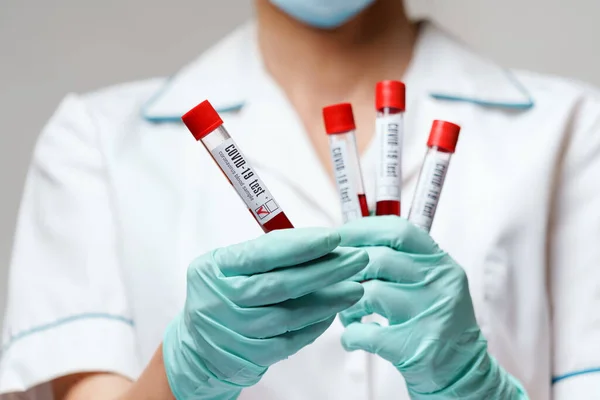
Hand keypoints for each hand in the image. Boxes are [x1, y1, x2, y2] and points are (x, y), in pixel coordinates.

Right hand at [162, 228, 367, 399]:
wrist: (199, 345)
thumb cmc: (224, 292)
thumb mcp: (230, 265)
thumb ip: (267, 252)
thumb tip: (320, 241)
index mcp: (214, 268)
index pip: (264, 254)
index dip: (302, 245)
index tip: (334, 238)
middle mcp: (219, 300)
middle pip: (282, 285)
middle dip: (325, 270)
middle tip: (357, 259)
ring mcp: (234, 331)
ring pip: (290, 315)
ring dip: (328, 301)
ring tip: (355, 288)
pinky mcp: (249, 356)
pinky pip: (290, 341)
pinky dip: (315, 326)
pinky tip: (333, 312)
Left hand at [337, 217, 527, 398]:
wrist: (461, 371)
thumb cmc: (431, 319)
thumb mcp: (430, 282)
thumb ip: (400, 260)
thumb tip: (349, 241)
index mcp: (441, 263)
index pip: (398, 231)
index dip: (362, 230)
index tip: (339, 239)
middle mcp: (440, 283)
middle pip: (378, 259)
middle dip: (347, 270)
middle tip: (335, 282)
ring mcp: (429, 314)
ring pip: (369, 292)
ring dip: (345, 303)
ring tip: (347, 313)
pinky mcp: (415, 346)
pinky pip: (365, 332)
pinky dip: (350, 335)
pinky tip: (353, 337)